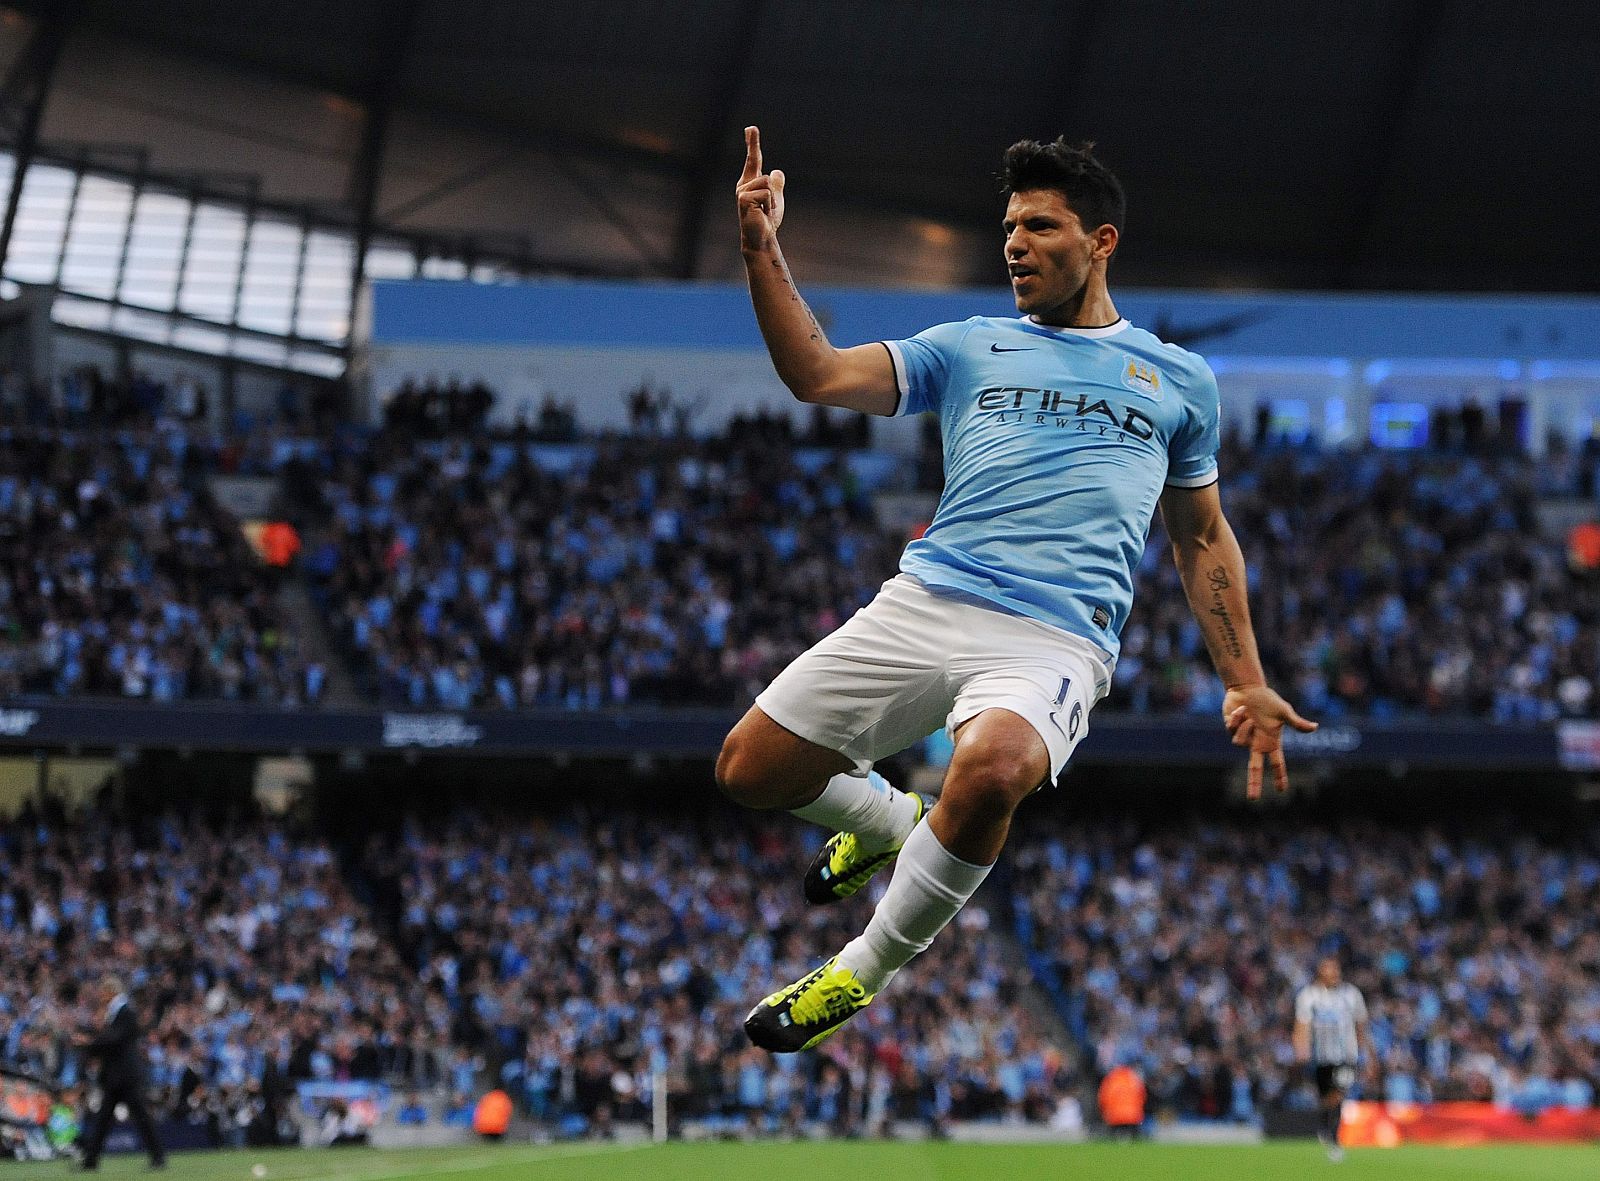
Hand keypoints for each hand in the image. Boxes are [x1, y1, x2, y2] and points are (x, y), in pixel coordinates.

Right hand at [736, 125, 784, 251]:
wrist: (761, 237)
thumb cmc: (766, 220)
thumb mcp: (775, 199)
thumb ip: (776, 185)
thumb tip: (776, 171)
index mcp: (750, 183)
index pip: (753, 160)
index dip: (752, 143)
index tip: (750, 128)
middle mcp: (743, 185)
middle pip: (761, 168)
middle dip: (758, 158)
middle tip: (759, 173)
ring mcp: (742, 192)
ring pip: (767, 183)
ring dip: (772, 200)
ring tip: (765, 211)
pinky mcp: (744, 199)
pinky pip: (766, 193)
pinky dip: (769, 205)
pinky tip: (762, 214)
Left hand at [1222, 683, 1316, 798]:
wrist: (1247, 689)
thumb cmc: (1268, 700)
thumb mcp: (1284, 711)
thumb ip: (1297, 723)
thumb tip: (1315, 727)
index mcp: (1271, 742)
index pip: (1277, 763)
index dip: (1279, 776)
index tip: (1281, 790)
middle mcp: (1257, 743)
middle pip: (1255, 768)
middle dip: (1254, 784)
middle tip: (1253, 799)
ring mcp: (1243, 737)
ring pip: (1240, 742)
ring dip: (1245, 726)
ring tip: (1249, 712)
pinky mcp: (1231, 730)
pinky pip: (1232, 730)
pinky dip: (1237, 718)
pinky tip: (1241, 709)